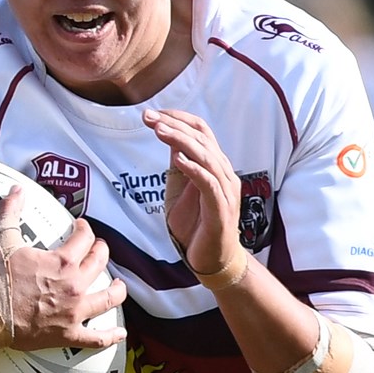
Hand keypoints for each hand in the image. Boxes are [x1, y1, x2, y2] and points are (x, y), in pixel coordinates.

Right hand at [0, 184, 127, 352]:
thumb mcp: (0, 240)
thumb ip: (10, 212)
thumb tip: (16, 190)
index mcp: (61, 262)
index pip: (84, 239)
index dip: (85, 229)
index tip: (81, 227)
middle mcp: (74, 285)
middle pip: (99, 264)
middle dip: (101, 252)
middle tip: (99, 249)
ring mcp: (74, 311)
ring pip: (108, 299)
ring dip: (117, 290)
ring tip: (119, 285)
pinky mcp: (68, 334)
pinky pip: (96, 338)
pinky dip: (110, 335)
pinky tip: (120, 332)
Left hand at [143, 109, 246, 288]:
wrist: (211, 259)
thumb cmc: (196, 224)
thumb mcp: (181, 188)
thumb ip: (179, 165)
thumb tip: (169, 140)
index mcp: (214, 166)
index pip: (201, 131)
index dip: (179, 119)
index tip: (153, 113)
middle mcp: (223, 173)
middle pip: (202, 139)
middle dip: (173, 125)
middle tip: (148, 117)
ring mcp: (224, 191)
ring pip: (206, 157)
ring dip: (181, 141)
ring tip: (159, 130)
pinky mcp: (221, 209)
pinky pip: (210, 185)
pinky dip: (194, 170)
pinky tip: (178, 159)